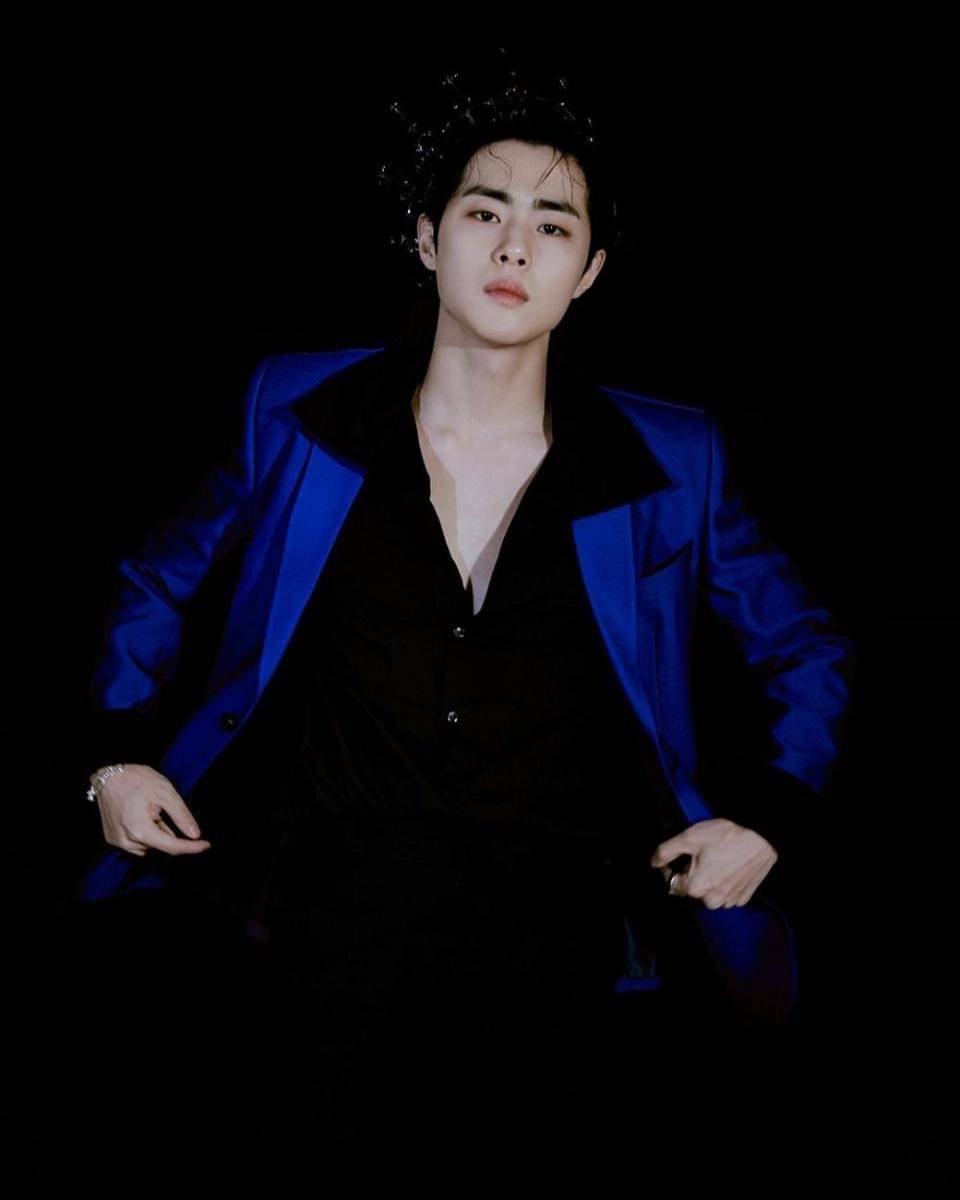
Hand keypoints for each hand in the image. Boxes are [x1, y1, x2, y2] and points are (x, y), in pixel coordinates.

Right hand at [91, 763, 211, 857]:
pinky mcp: (112, 839)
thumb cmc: (136, 780)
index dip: (192, 847)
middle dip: (169, 832)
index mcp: (141, 831)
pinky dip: (144, 834)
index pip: (172, 847)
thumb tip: (195, 835)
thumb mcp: (165, 792)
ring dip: (156, 834)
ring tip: (149, 811)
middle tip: (162, 810)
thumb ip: (181, 815)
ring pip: (148, 847)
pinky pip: (136, 843)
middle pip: (160, 846)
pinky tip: (140, 816)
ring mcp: (118, 842)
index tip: (207, 844)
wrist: (107, 777)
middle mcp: (127, 842)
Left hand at [649, 818, 776, 908]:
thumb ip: (665, 851)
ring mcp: (729, 901)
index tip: (683, 855)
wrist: (761, 836)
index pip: (672, 881)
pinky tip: (730, 867)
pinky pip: (726, 893)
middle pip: (692, 889)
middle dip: (692, 874)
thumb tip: (653, 863)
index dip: (673, 867)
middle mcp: (711, 901)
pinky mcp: (743, 898)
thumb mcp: (689, 837)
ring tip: (718, 859)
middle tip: (703, 854)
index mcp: (695, 888)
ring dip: (709, 879)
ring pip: (709, 892)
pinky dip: (725, 883)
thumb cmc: (725, 835)